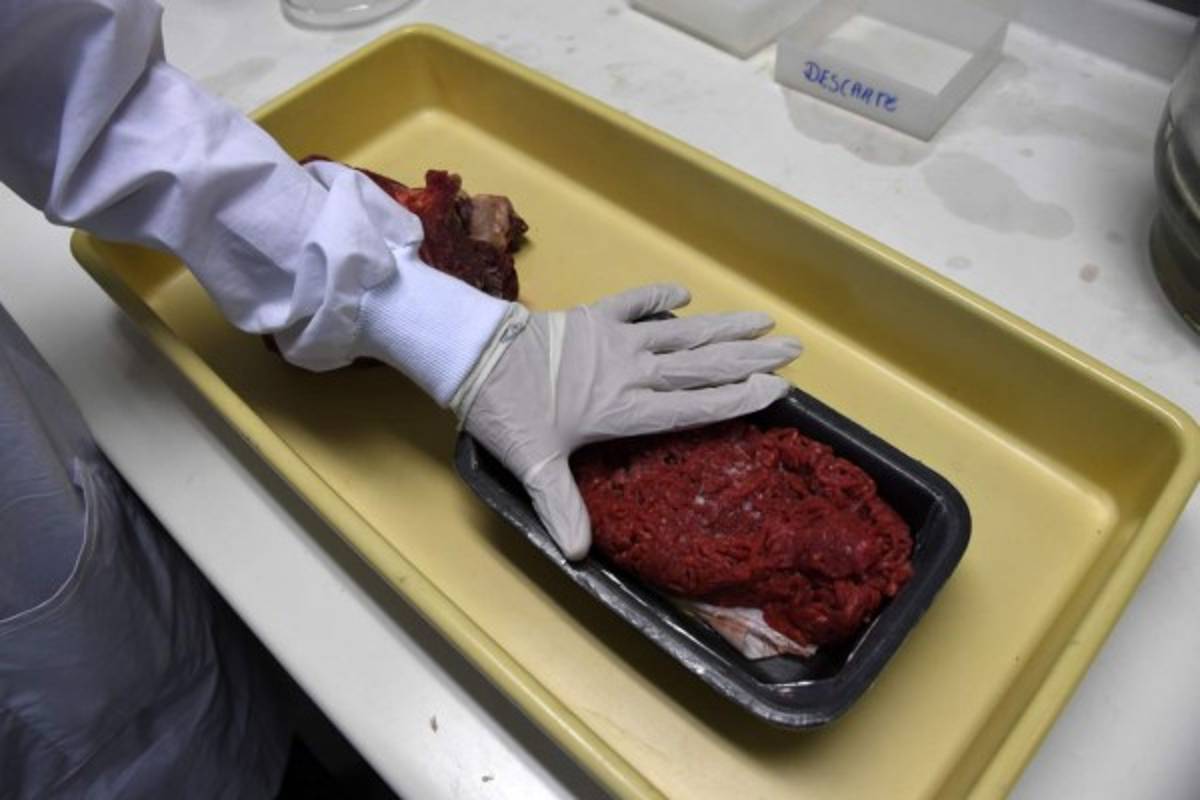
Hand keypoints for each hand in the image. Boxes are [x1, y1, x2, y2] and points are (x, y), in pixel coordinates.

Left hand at [452, 284, 801, 559]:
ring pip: (681, 332)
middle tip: (792, 349)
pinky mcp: (593, 316)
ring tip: (764, 320)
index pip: (695, 406)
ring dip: (723, 326)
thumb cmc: (507, 412)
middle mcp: (631, 371)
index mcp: (624, 408)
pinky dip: (658, 296)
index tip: (777, 389)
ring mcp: (615, 339)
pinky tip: (686, 294)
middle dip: (749, 357)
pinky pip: (634, 302)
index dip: (738, 398)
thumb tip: (579, 555)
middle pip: (701, 365)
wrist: (475, 357)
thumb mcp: (534, 465)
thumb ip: (561, 505)